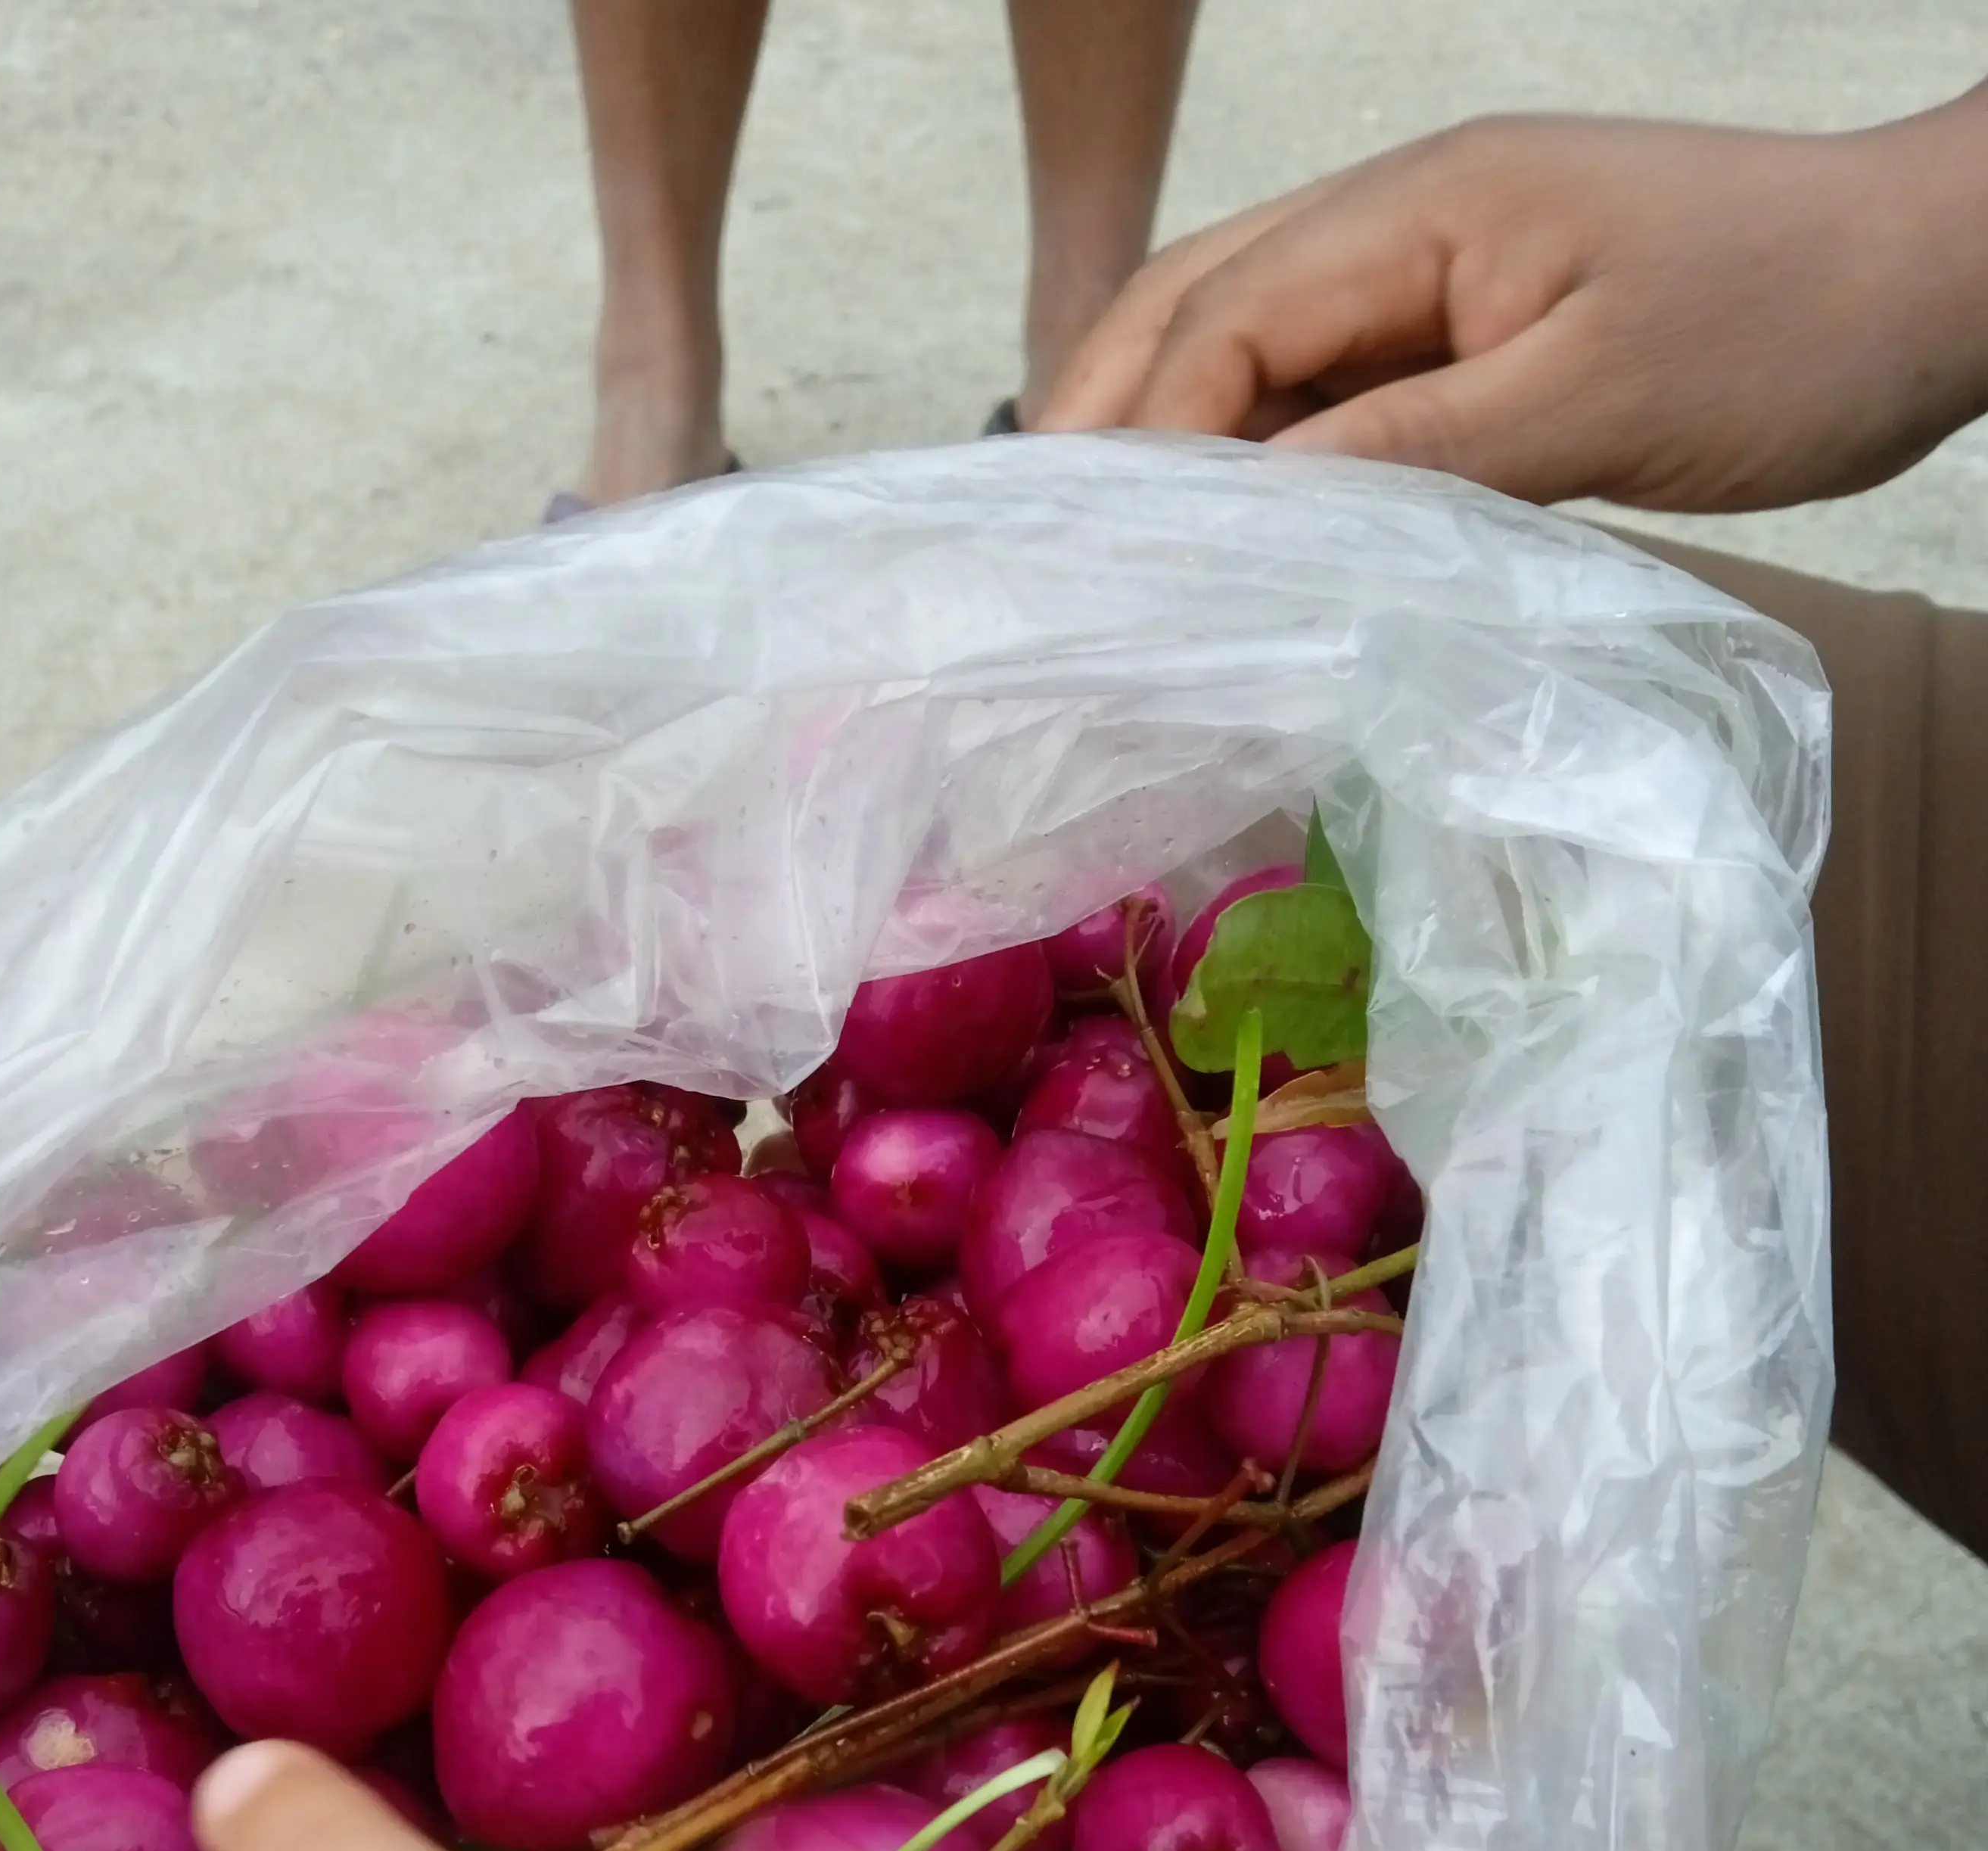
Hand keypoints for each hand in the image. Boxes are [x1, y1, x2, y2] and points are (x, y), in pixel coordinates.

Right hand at [1040, 95, 1987, 511]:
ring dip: (1169, 438)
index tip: (1092, 558)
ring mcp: (1437, 270)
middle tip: (1037, 549)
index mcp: (1421, 207)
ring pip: (1250, 347)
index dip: (1141, 436)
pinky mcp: (1472, 331)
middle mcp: (1406, 219)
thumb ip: (1410, 448)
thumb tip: (1254, 511)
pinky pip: (1329, 391)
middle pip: (1196, 302)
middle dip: (1103, 413)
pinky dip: (1260, 459)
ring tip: (1101, 553)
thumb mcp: (1592, 402)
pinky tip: (1230, 539)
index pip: (1222, 317)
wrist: (1926, 288)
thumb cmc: (1786, 330)